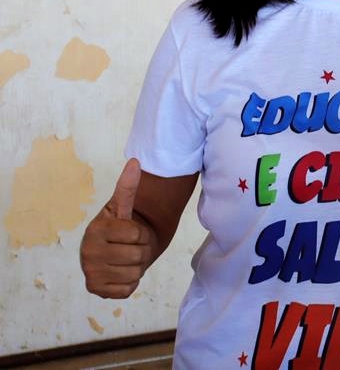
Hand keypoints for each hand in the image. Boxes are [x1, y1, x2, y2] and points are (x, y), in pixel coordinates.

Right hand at [80, 159, 154, 298]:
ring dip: (137, 267)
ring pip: (135, 273)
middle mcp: (87, 252)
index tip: (132, 231)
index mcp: (96, 229)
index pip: (137, 234)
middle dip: (142, 251)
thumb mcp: (125, 207)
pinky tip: (120, 273)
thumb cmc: (122, 228)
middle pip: (138, 255)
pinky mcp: (95, 289)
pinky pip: (128, 289)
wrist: (114, 251)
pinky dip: (130, 283)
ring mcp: (90, 272)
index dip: (141, 233)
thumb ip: (129, 186)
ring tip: (126, 259)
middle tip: (131, 247)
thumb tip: (135, 161)